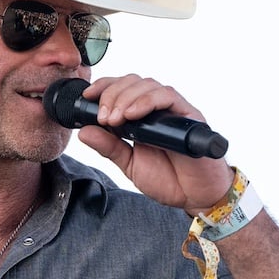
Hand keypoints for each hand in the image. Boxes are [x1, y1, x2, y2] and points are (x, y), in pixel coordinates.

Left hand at [76, 75, 234, 211]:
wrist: (195, 196)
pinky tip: (133, 114)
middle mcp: (156, 109)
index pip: (121, 89)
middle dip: (112, 94)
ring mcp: (172, 110)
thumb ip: (109, 147)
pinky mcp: (188, 115)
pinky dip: (147, 101)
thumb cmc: (168, 179)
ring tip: (114, 118)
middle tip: (103, 117)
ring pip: (148, 85)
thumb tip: (84, 132)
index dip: (103, 87)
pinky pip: (168, 96)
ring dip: (126, 97)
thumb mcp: (129, 164)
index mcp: (140, 117)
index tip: (87, 97)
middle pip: (132, 82)